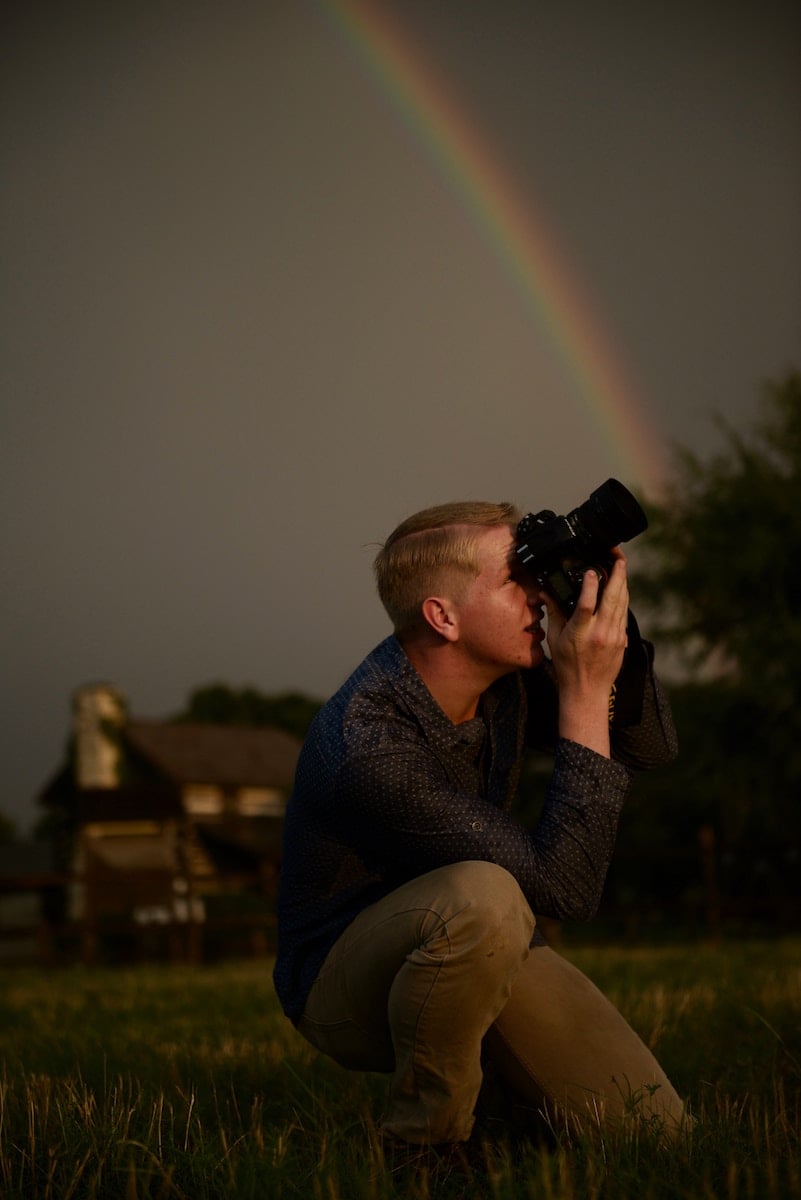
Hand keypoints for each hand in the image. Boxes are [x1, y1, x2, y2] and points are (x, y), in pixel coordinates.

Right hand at [544, 548, 628, 755]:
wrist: (587, 691)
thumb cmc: (567, 666)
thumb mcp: (555, 640)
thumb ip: (554, 613)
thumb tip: (546, 592)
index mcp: (580, 633)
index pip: (586, 605)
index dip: (590, 586)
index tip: (591, 570)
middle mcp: (600, 633)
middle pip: (613, 599)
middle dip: (618, 576)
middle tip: (619, 559)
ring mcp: (615, 637)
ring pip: (622, 604)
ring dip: (623, 584)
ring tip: (622, 567)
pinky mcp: (623, 640)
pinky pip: (624, 614)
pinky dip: (623, 599)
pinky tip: (622, 589)